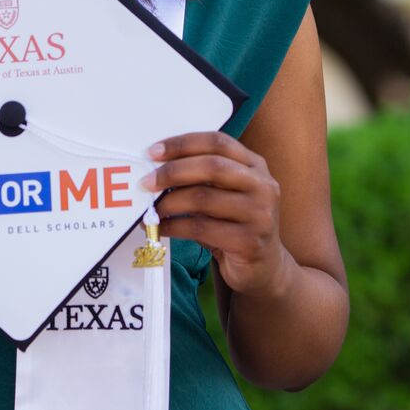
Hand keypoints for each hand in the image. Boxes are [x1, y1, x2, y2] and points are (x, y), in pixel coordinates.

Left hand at [141, 131, 292, 298]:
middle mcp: (263, 185)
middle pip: (212, 167)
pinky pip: (202, 228)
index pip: (217, 142)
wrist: (264, 266)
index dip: (182, 144)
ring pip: (204, 198)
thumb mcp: (226, 193)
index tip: (153, 152)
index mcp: (255, 165)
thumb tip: (155, 169)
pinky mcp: (249, 242)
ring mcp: (260, 214)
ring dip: (169, 203)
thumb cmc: (235, 224)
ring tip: (152, 210)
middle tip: (146, 182)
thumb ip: (202, 177)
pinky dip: (175, 227)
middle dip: (173, 172)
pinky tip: (162, 228)